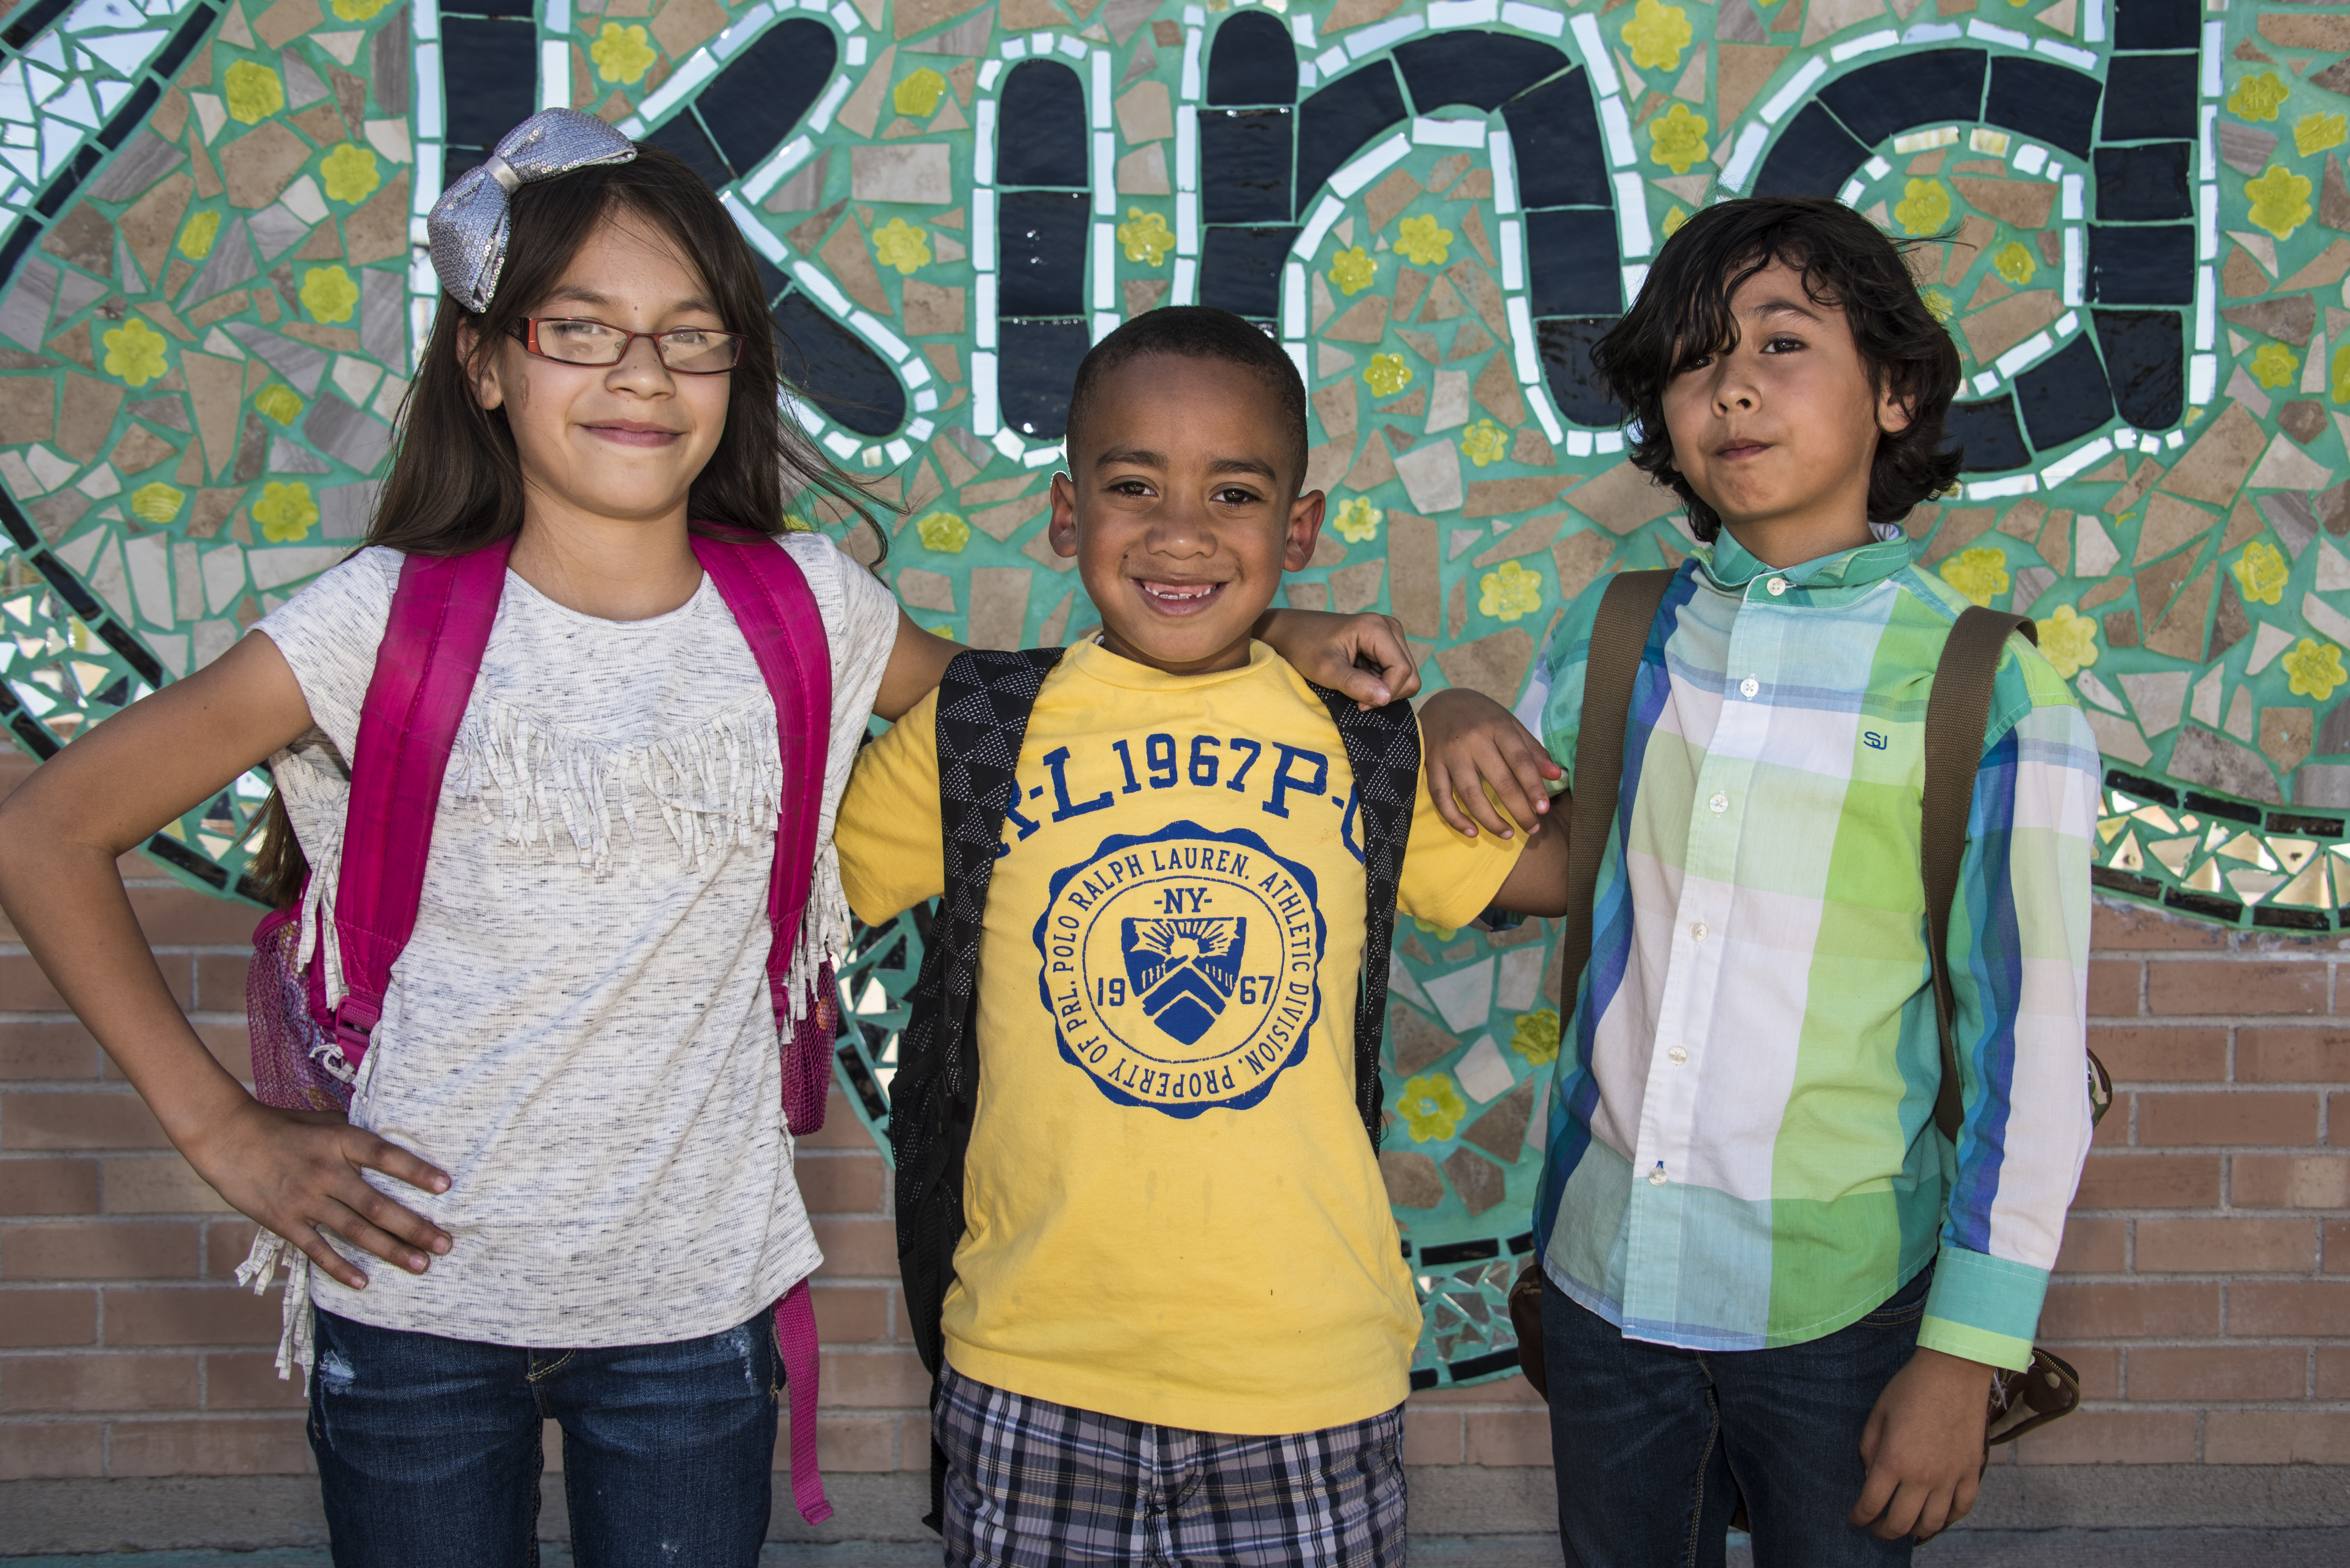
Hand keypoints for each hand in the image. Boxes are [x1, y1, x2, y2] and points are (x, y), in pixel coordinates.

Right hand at [185, 1098, 451, 1289]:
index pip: (386, 1157)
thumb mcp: (323, 1121)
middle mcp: (327, 1172)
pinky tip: (362, 1282)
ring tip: (421, 1265)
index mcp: (341, 1142)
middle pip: (378, 1205)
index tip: (446, 1186)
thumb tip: (391, 1143)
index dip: (417, 1171)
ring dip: (390, 1250)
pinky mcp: (284, 1221)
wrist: (227, 1135)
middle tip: (445, 1244)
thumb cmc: (280, 1125)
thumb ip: (354, 1136)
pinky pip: (317, 1249)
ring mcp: (306, 1199)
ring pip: (356, 1231)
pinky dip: (339, 1268)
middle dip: (415, 1227)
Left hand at [1254, 609, 1421, 708]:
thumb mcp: (1327, 670)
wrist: (1291, 633)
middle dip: (1387, 692)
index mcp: (1377, 628)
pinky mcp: (1385, 643)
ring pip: (1405, 675)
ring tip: (1355, 685)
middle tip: (1358, 698)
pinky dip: (1379, 682)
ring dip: (1382, 688)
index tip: (1360, 704)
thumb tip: (1387, 698)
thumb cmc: (1304, 647)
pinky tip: (1358, 678)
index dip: (1386, 693)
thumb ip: (1357, 685)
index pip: (1403, 670)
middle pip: (1409, 673)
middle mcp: (1389, 627)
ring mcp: (1389, 634)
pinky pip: (1395, 672)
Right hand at [1421, 688, 1563, 839]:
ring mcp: (1449, 753)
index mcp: (1497, 726)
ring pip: (1470, 794)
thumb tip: (1557, 776)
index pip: (1520, 760)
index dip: (1533, 787)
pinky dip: (1455, 817)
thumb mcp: (1510, 724)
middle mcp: (1473, 740)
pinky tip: (1471, 832)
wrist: (1440, 702)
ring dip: (1490, 820)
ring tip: (1508, 834)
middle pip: (1499, 781)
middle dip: (1519, 810)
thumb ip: (1533, 750)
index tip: (1544, 809)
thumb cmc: (1482, 717)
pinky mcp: (1431, 764)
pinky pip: (1441, 796)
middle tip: (1533, 828)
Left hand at [1849, 1347, 1992, 1541]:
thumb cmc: (1910, 1388)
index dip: (1859, 1517)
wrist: (1953, 1372)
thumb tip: (1870, 1476)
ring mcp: (1950, 1477)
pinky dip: (1949, 1519)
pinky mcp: (1971, 1472)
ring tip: (1905, 1523)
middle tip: (1876, 1526)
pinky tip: (1938, 1515)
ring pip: (1932, 1523)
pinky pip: (1962, 1508)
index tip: (1854, 1518)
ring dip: (1915, 1529)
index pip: (1871, 1505)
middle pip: (1900, 1523)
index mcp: (1893, 1461)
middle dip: (1883, 1530)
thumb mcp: (1877, 1415)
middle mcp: (1922, 1476)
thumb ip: (1870, 1449)